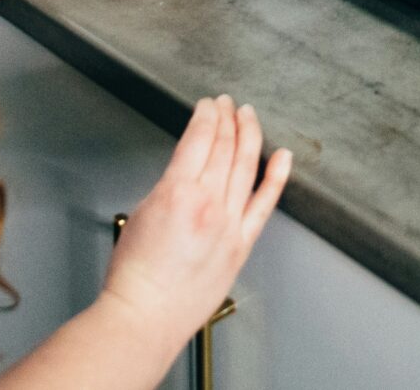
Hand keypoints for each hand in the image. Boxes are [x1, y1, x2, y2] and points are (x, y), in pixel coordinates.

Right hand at [101, 97, 289, 353]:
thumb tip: (186, 175)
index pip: (199, 138)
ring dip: (249, 135)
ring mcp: (229, 224)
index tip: (208, 105)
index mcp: (177, 192)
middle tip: (229, 104)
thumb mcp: (142, 212)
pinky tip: (283, 157)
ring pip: (246, 167)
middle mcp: (208, 204)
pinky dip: (276, 177)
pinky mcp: (241, 245)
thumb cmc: (136, 275)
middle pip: (225, 147)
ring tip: (249, 116)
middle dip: (228, 118)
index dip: (206, 115)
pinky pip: (265, 204)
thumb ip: (169, 188)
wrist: (147, 315)